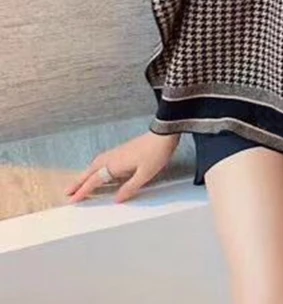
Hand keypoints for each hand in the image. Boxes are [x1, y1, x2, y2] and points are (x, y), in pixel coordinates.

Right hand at [64, 131, 180, 204]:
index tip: (73, 200)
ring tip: (79, 182)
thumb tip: (116, 200)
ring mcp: (117, 152)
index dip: (83, 191)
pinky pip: (103, 160)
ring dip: (86, 174)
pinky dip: (96, 168)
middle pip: (90, 171)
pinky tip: (99, 170)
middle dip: (79, 182)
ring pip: (96, 164)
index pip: (94, 180)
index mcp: (114, 164)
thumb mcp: (145, 174)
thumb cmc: (156, 153)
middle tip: (67, 192)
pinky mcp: (123, 150)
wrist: (164, 133)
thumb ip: (130, 188)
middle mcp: (112, 157)